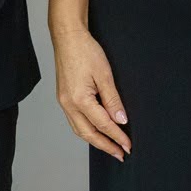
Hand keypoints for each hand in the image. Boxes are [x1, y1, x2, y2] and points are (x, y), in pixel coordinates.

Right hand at [50, 25, 130, 161]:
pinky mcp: (63, 97)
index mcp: (79, 99)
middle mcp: (68, 104)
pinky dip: (87, 130)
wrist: (68, 37)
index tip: (128, 146)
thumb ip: (113, 100)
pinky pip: (75, 121)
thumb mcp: (104, 75)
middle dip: (105, 145)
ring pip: (79, 129)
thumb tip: (121, 120)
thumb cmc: (85, 51)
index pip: (103, 124)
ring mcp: (63, 101)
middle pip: (88, 133)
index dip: (117, 136)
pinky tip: (96, 130)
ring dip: (95, 140)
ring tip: (110, 146)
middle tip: (120, 154)